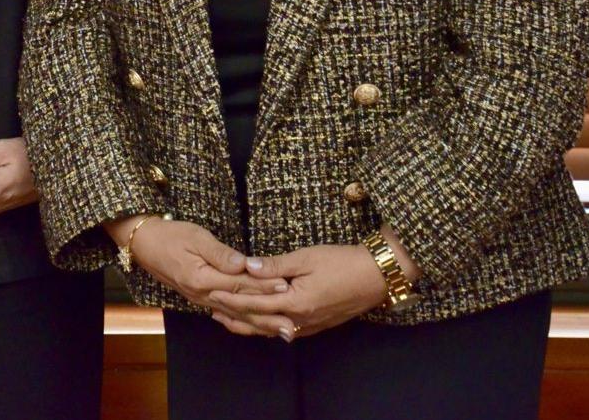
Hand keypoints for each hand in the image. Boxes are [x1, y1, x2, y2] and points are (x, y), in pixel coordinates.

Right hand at [120, 217, 289, 332]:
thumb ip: (220, 254)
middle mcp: (202, 294)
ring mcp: (201, 299)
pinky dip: (243, 321)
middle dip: (268, 314)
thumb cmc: (171, 236)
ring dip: (259, 323)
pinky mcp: (200, 298)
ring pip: (235, 314)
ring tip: (281, 331)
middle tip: (291, 323)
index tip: (287, 286)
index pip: (240, 284)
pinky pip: (226, 313)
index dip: (264, 285)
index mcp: (202, 278)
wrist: (145, 244)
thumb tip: (243, 264)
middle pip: (241, 305)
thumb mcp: (196, 237)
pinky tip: (255, 327)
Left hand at [205, 244, 387, 340]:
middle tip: (211, 310)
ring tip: (228, 318)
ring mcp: (310, 325)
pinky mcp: (318, 324)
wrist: (377, 276)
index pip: (255, 303)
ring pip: (272, 329)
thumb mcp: (306, 258)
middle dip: (235, 316)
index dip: (232, 299)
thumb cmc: (342, 262)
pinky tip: (260, 323)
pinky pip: (286, 330)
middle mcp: (301, 320)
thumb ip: (275, 265)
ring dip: (249, 324)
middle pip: (260, 322)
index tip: (211, 293)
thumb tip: (247, 266)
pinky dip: (268, 327)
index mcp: (296, 303)